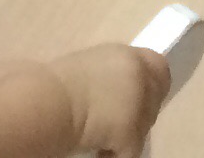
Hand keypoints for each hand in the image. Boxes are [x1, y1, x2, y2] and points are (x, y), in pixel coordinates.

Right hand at [54, 44, 172, 155]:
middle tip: (115, 127)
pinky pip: (131, 151)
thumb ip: (109, 76)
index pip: (157, 67)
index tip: (134, 102)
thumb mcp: (88, 69)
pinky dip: (115, 155)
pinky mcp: (130, 130)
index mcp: (126, 56)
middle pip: (155, 99)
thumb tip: (115, 95)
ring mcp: (138, 103)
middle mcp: (138, 74)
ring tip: (102, 139)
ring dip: (127, 135)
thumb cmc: (54, 84)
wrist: (45, 101)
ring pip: (144, 126)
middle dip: (140, 113)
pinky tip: (99, 153)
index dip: (149, 86)